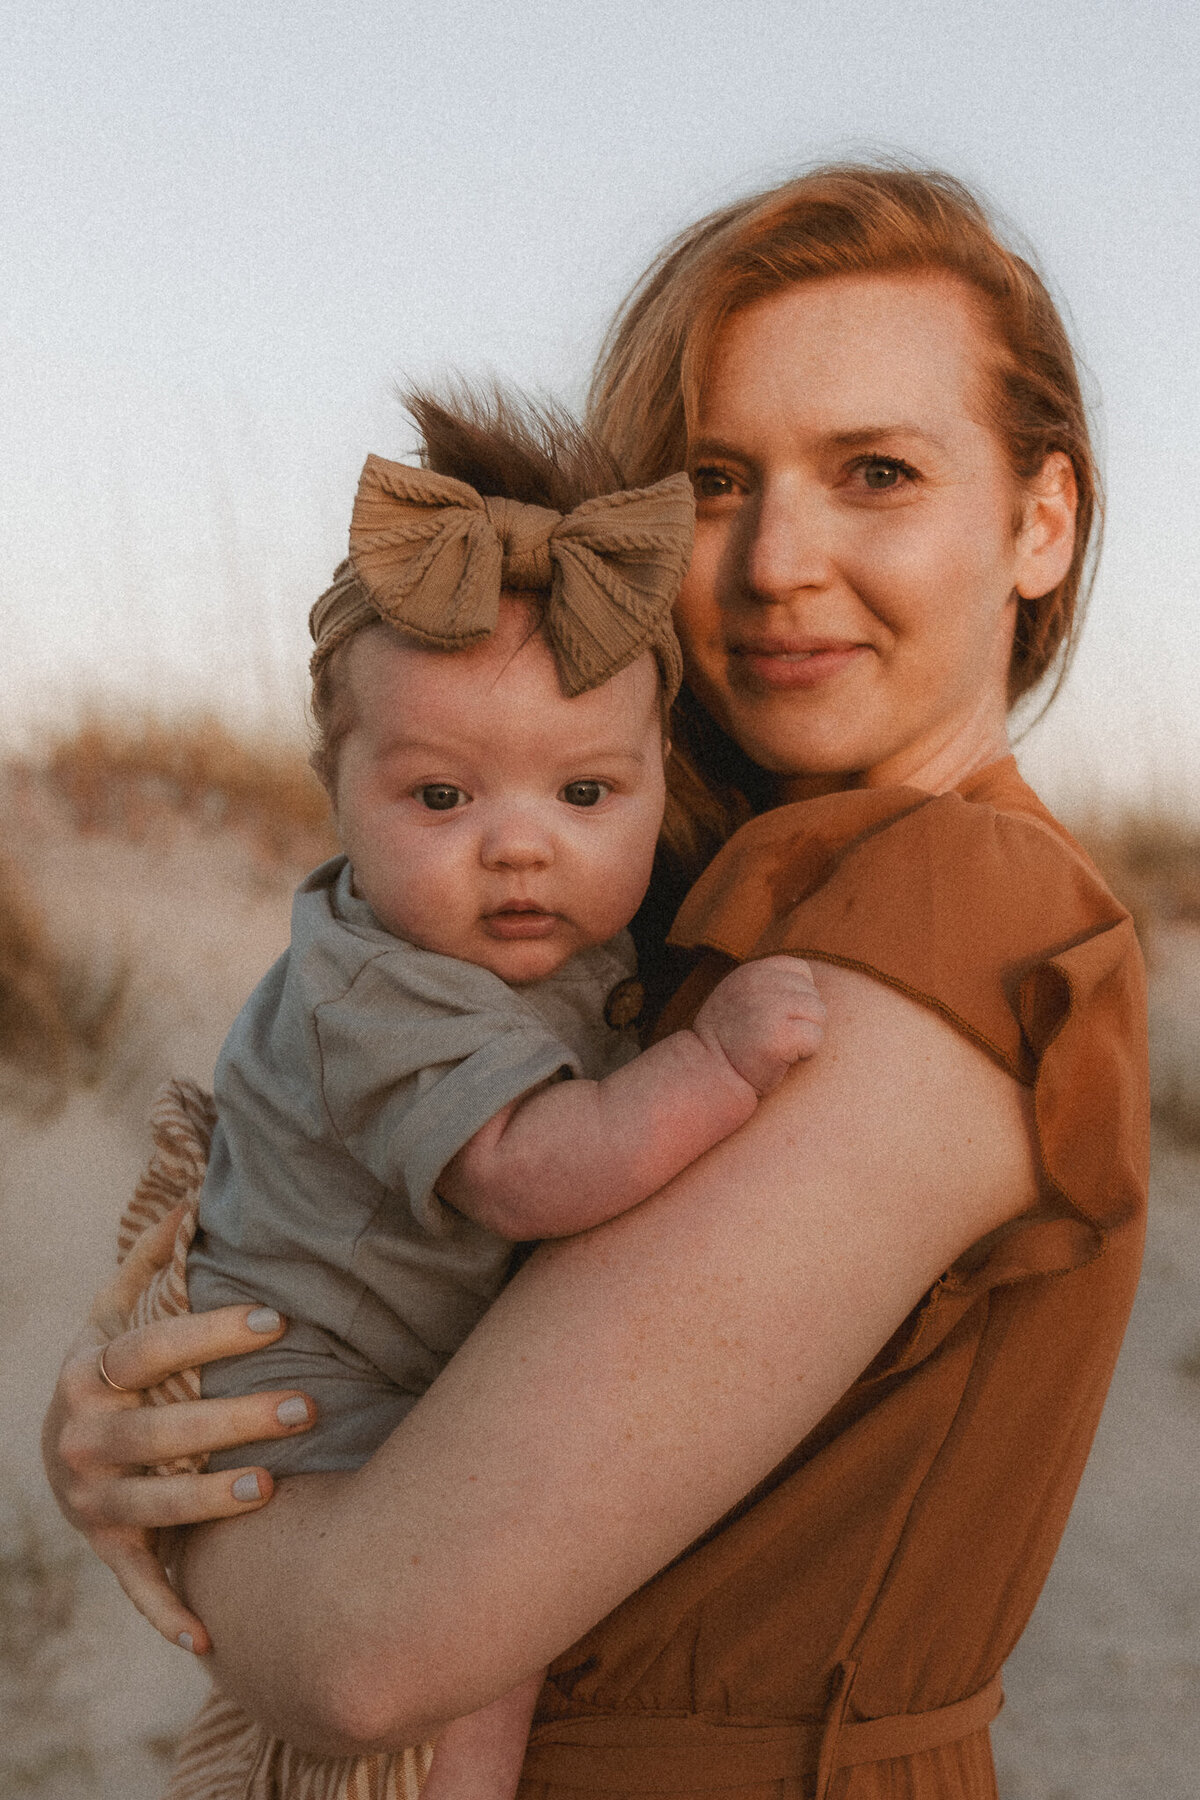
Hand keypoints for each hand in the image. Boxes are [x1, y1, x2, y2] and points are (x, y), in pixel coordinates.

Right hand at [42, 1207, 314, 1654]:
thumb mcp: (112, 1309)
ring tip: (269, 1487)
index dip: (210, 1334)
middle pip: (159, 1432)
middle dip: (232, 1420)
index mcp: (88, 1373)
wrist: (57, 1447)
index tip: (276, 1319)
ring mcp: (93, 1501)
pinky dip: (168, 1614)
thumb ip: (151, 1259)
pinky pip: (137, 1586)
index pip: (149, 1351)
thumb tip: (196, 1189)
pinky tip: (210, 1639)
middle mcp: (83, 1440)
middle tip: (306, 1406)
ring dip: (208, 1504)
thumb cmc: (110, 1368)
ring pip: (152, 1507)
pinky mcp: (108, 1549)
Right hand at [691, 955, 825, 1095]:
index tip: (776, 1019)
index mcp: (752, 971)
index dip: (797, 998)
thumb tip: (806, 984)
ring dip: (805, 1036)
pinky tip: (782, 1058)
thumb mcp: (738, 997)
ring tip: (778, 1047)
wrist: (707, 1074)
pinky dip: (806, 1053)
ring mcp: (771, 1006)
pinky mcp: (780, 1034)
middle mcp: (761, 982)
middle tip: (774, 1037)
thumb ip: (766, 986)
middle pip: (813, 994)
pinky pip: (815, 1037)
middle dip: (802, 1019)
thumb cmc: (728, 1042)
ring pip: (819, 1014)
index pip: (801, 971)